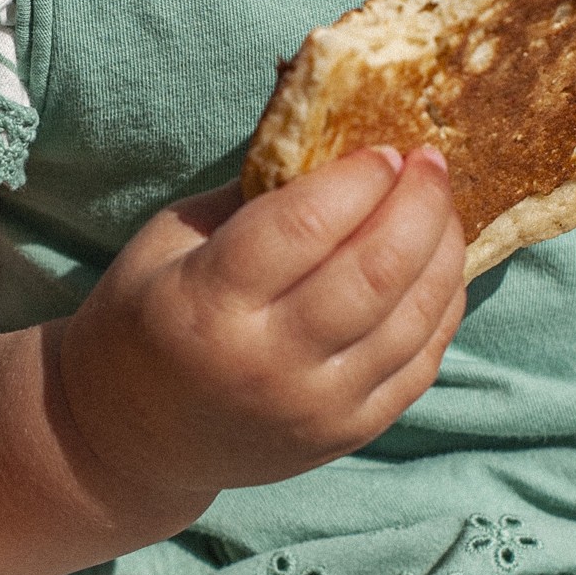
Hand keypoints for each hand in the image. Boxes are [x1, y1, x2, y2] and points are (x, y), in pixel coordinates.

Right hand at [53, 146, 467, 518]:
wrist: (131, 437)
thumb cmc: (146, 318)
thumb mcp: (171, 240)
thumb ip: (252, 193)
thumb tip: (337, 137)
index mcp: (208, 304)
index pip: (306, 225)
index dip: (360, 177)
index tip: (384, 147)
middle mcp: (268, 362)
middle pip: (376, 271)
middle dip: (419, 203)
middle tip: (430, 162)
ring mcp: (315, 407)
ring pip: (413, 318)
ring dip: (444, 250)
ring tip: (442, 209)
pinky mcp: (347, 434)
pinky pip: (421, 364)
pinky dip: (443, 307)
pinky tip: (439, 267)